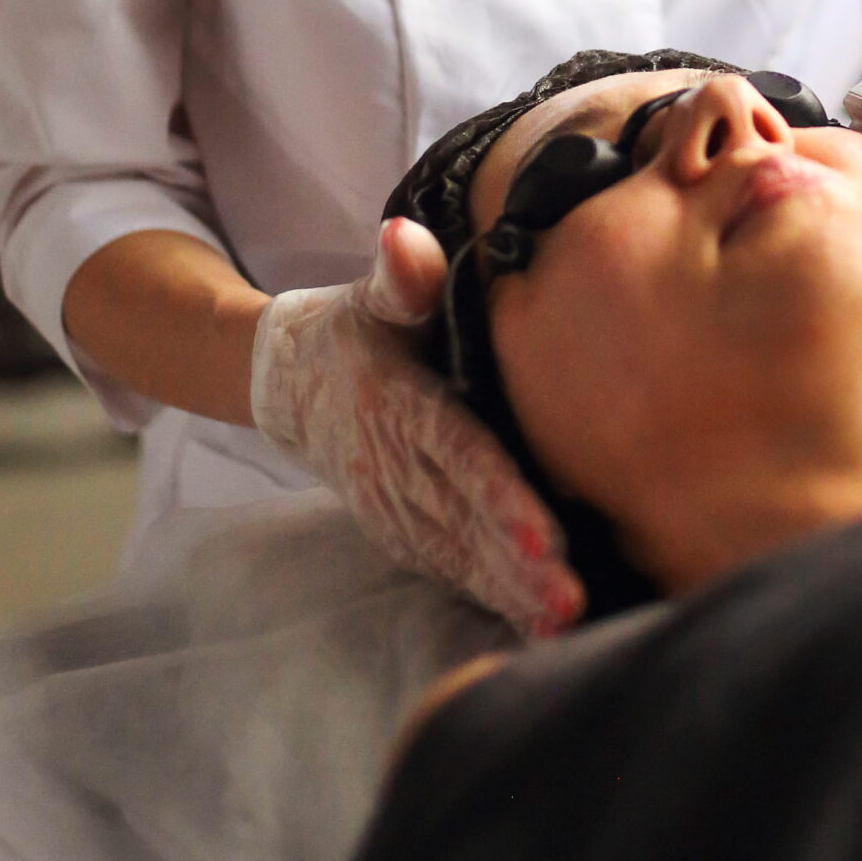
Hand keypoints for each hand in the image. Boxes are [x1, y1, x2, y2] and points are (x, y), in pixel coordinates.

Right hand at [250, 218, 583, 635]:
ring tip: (565, 618)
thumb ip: (400, 274)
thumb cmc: (357, 329)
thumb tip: (402, 237)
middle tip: (570, 597)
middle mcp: (390, 465)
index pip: (453, 452)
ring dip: (508, 592)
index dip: (496, 495)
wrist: (291, 382)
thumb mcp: (374, 294)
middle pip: (461, 519)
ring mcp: (393, 507)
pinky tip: (537, 623)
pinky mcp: (401, 531)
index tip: (545, 534)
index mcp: (394, 402)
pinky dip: (489, 598)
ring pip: (455, 555)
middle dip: (515, 564)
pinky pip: (446, 568)